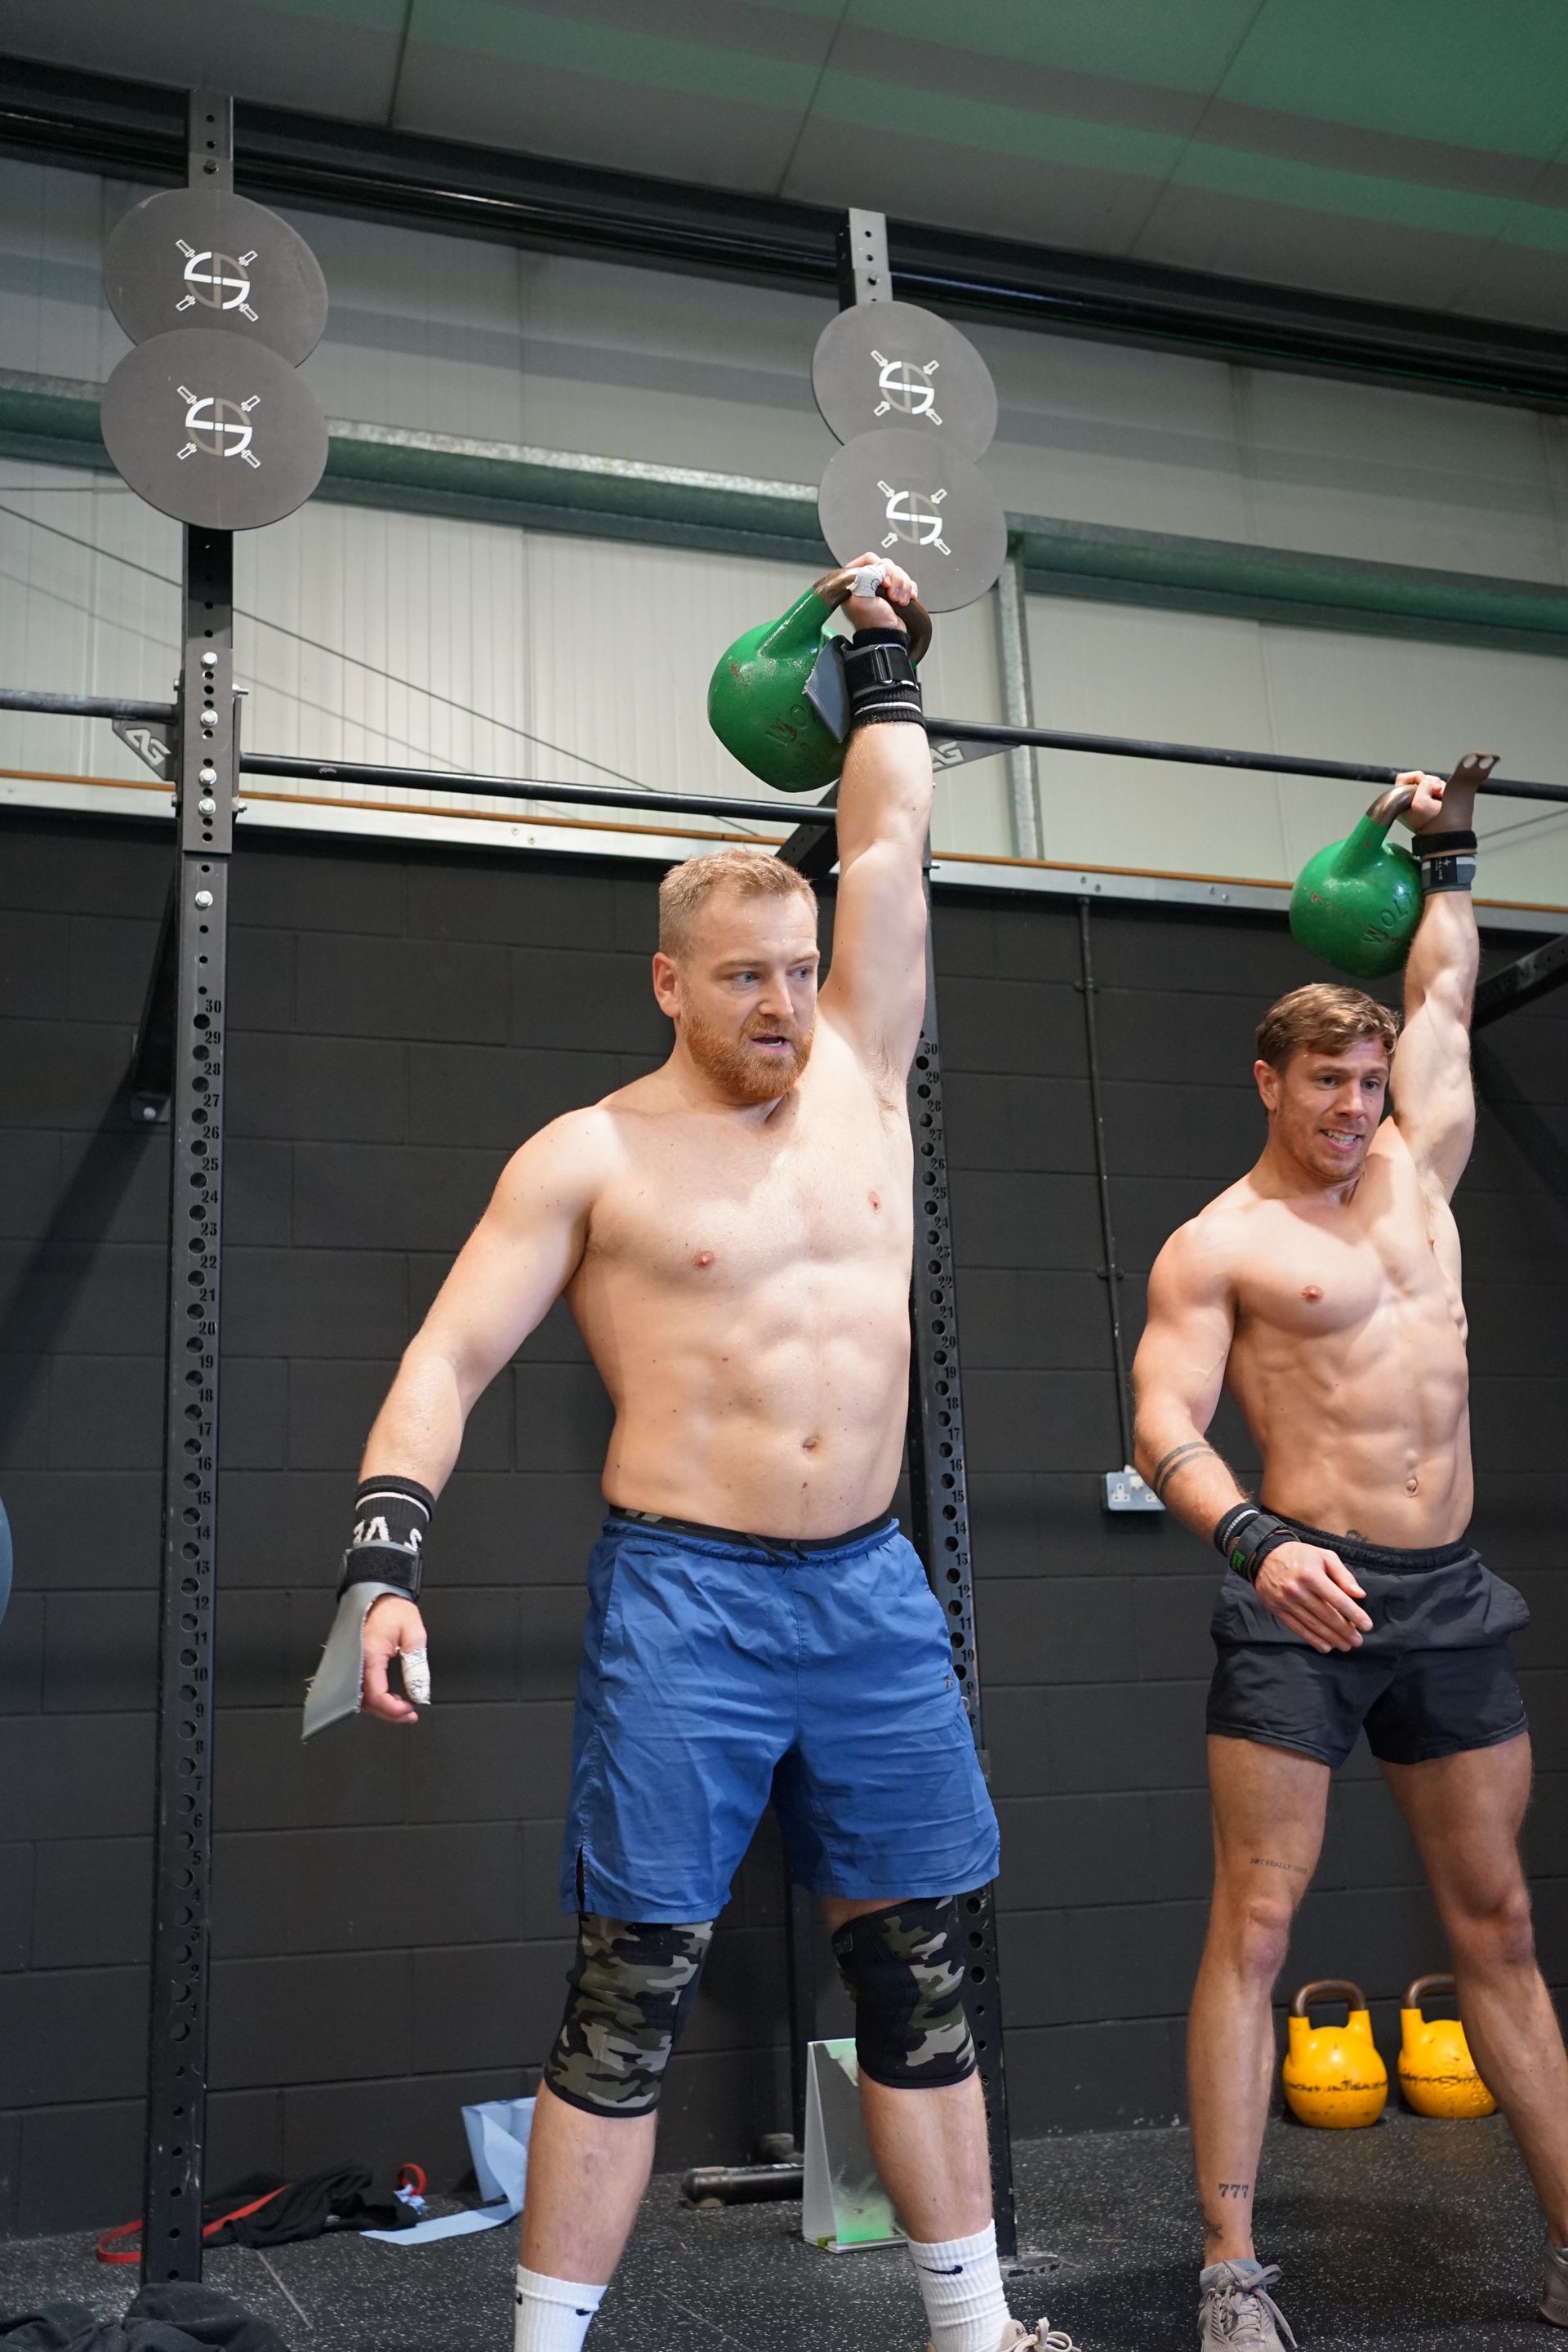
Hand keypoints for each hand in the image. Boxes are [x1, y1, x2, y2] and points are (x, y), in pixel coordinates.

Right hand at [362, 1594, 428, 1723]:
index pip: (376, 1694)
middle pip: (365, 1701)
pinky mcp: (353, 1662)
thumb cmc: (393, 1607)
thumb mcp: (414, 1633)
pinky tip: (389, 1697)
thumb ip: (416, 1665)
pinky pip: (358, 1687)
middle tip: (409, 1714)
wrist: (378, 1592)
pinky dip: (373, 1696)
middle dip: (388, 1713)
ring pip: (360, 1697)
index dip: (392, 1709)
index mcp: (369, 1654)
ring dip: (381, 1707)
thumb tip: (419, 1692)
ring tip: (402, 1706)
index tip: (410, 1711)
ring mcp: (352, 1662)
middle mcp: (355, 1661)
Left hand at [841, 552, 916, 635]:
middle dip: (895, 579)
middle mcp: (868, 581)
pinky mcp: (895, 591)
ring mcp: (882, 586)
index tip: (884, 583)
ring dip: (903, 586)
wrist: (887, 637)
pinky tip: (907, 599)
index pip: (869, 559)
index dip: (880, 568)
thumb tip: (877, 569)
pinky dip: (910, 589)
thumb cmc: (872, 622)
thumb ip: (865, 578)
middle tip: (892, 596)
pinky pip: (907, 580)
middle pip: (886, 564)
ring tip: (899, 601)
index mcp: (855, 580)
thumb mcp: (862, 599)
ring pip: (898, 571)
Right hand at [1253, 1542, 1372, 1653]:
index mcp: (1311, 1575)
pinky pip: (1297, 1628)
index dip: (1354, 1614)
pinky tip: (1325, 1646)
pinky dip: (1312, 1639)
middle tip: (1358, 1641)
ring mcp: (1286, 1602)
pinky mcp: (1277, 1610)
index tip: (1367, 1626)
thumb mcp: (1324, 1556)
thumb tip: (1359, 1594)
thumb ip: (1343, 1575)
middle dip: (1345, 1630)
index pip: (1338, 1599)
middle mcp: (1298, 1590)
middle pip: (1326, 1615)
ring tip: (1345, 1646)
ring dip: (1331, 1638)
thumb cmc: (1300, 1555)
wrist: (1264, 1556)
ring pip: (1313, 1625)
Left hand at [1395, 770, 1458, 834]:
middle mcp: (1409, 801)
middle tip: (1436, 792)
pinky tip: (1443, 797)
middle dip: (1430, 782)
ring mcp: (1421, 800)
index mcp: (1400, 803)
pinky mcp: (1432, 800)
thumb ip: (1422, 786)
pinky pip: (1437, 786)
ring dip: (1438, 786)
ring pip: (1429, 782)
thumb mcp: (1420, 804)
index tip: (1424, 784)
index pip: (1403, 779)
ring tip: (1441, 796)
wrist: (1449, 833)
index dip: (1416, 778)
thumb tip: (1429, 783)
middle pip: (1418, 778)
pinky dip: (1442, 788)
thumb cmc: (1433, 824)